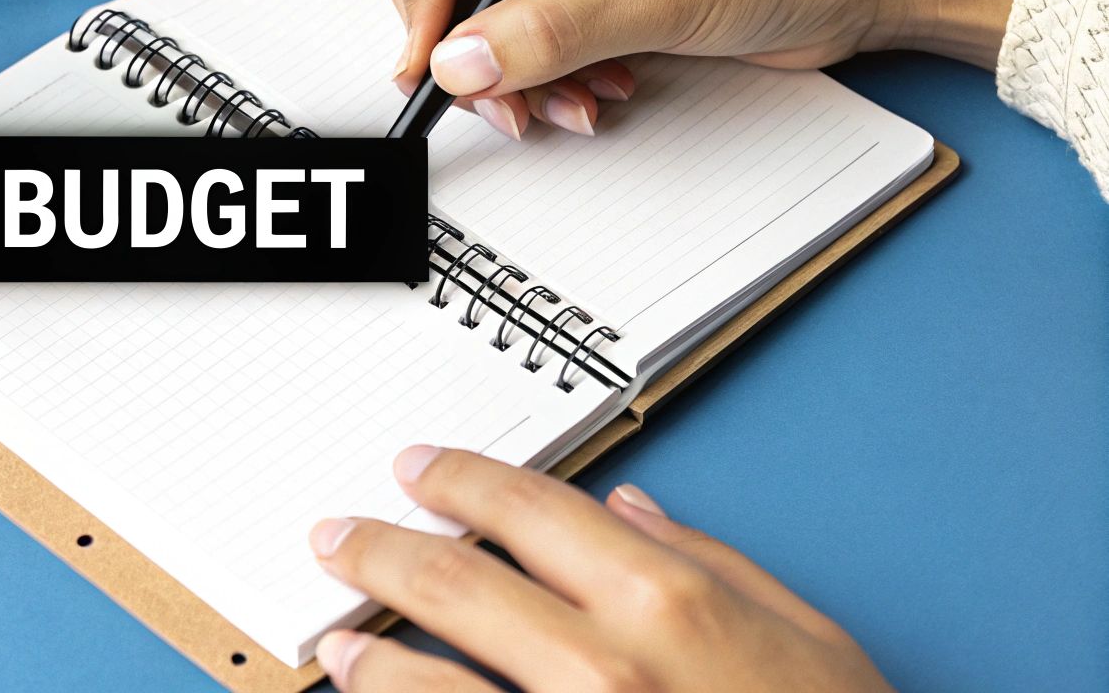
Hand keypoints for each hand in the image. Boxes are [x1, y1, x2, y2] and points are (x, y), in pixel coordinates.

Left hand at [307, 447, 892, 692]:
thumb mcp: (805, 635)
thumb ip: (708, 560)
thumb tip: (628, 508)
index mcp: (664, 603)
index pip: (528, 511)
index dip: (461, 482)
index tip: (419, 471)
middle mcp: (600, 665)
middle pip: (452, 585)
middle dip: (381, 550)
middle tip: (339, 536)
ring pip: (426, 683)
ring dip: (370, 657)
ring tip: (337, 642)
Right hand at [372, 0, 1045, 137]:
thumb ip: (549, 31)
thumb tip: (458, 65)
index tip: (437, 55)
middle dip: (468, 46)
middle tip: (501, 100)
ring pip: (471, 16)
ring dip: (510, 76)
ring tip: (565, 103)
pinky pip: (514, 39)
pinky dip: (540, 80)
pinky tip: (590, 92)